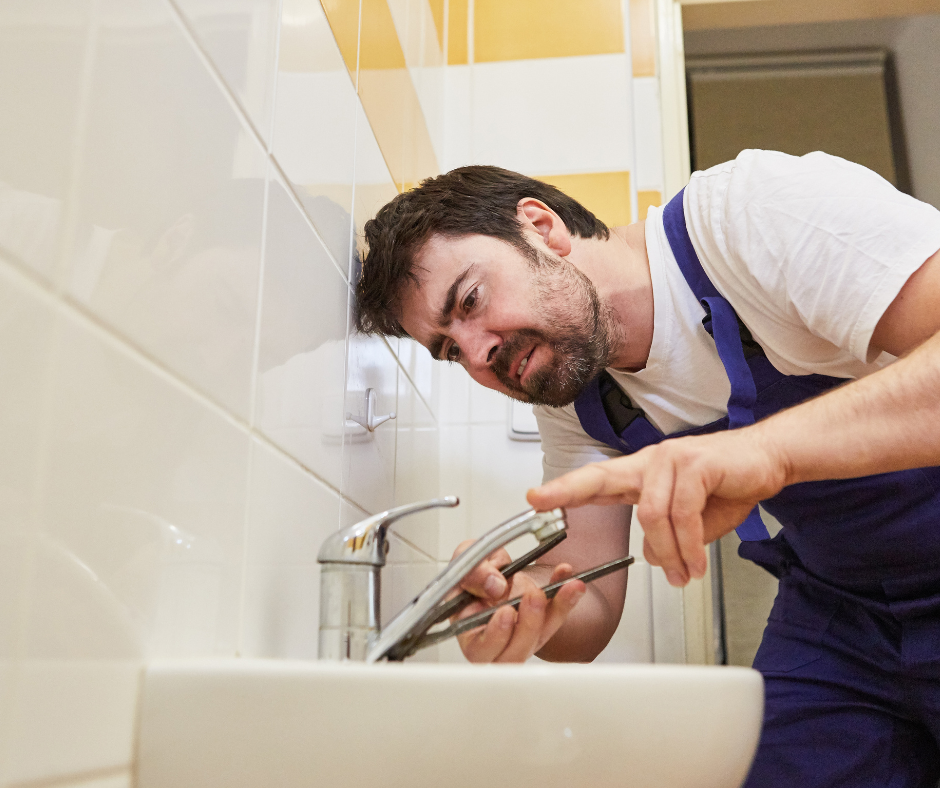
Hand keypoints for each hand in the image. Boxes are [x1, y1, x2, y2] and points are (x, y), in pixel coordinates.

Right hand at [450, 540, 585, 662]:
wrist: (489, 568)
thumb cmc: (471, 571)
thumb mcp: (463, 560)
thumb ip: (474, 573)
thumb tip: (495, 586)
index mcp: (467, 630)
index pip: (480, 649)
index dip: (495, 636)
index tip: (506, 613)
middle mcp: (495, 642)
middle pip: (514, 653)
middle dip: (528, 625)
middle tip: (534, 596)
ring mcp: (520, 636)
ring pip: (539, 638)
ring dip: (556, 612)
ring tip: (567, 586)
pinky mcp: (541, 625)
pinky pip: (556, 618)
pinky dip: (566, 599)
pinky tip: (572, 582)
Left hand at [526, 429, 787, 586]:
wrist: (770, 459)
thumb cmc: (730, 484)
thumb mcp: (696, 519)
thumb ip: (672, 537)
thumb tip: (660, 559)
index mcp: (644, 474)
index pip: (597, 480)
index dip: (565, 489)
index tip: (535, 498)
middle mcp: (652, 461)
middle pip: (602, 477)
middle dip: (567, 490)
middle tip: (540, 501)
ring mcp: (672, 460)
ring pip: (651, 514)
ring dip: (669, 553)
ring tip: (684, 576)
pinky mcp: (696, 465)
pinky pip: (682, 513)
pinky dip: (689, 545)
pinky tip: (696, 563)